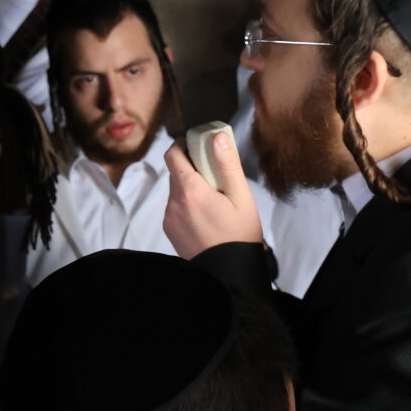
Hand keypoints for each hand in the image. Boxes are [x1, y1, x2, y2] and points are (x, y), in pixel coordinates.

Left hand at [164, 128, 263, 257]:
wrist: (229, 274)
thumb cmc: (240, 234)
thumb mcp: (241, 196)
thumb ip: (227, 164)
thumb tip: (217, 136)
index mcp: (190, 190)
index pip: (172, 155)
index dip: (182, 145)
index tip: (197, 145)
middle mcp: (173, 202)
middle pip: (175, 173)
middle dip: (192, 168)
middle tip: (215, 176)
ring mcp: (169, 218)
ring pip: (176, 191)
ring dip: (190, 188)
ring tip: (215, 200)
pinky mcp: (170, 231)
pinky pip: (175, 208)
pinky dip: (187, 205)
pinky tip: (207, 217)